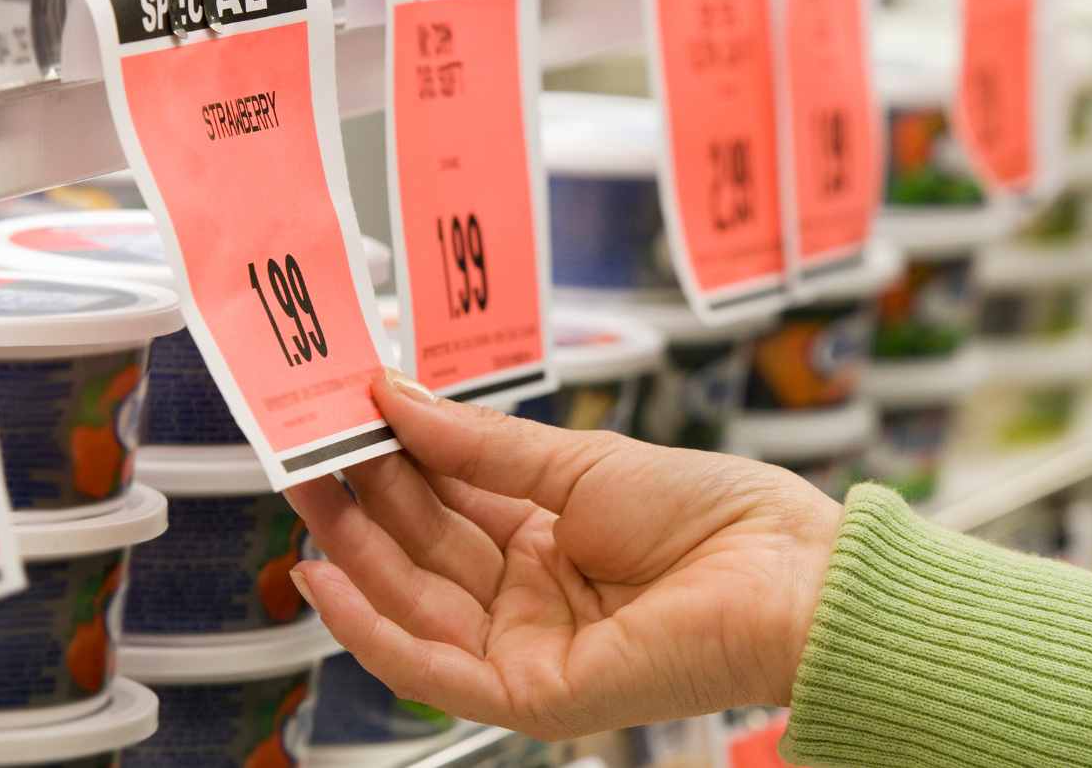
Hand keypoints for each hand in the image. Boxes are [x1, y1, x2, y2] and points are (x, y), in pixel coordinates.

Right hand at [283, 371, 842, 739]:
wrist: (786, 573)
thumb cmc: (716, 514)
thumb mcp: (580, 461)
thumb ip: (480, 444)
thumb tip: (396, 399)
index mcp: (551, 538)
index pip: (450, 499)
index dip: (395, 459)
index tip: (344, 413)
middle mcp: (532, 595)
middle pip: (424, 549)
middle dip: (362, 500)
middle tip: (305, 445)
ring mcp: (529, 646)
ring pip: (417, 603)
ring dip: (355, 552)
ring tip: (305, 490)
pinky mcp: (533, 693)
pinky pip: (432, 668)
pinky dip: (373, 627)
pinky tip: (326, 579)